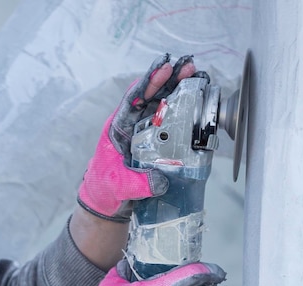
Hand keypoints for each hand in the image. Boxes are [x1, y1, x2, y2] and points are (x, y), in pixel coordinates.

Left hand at [77, 53, 195, 221]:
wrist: (107, 202)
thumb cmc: (105, 188)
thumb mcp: (118, 185)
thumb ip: (137, 184)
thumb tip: (160, 182)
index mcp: (118, 128)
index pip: (134, 100)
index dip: (148, 82)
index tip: (164, 68)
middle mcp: (132, 126)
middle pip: (151, 97)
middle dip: (169, 80)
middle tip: (189, 66)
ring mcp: (145, 134)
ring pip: (163, 107)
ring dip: (179, 91)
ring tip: (197, 77)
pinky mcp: (155, 144)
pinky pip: (170, 126)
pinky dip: (183, 114)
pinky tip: (197, 104)